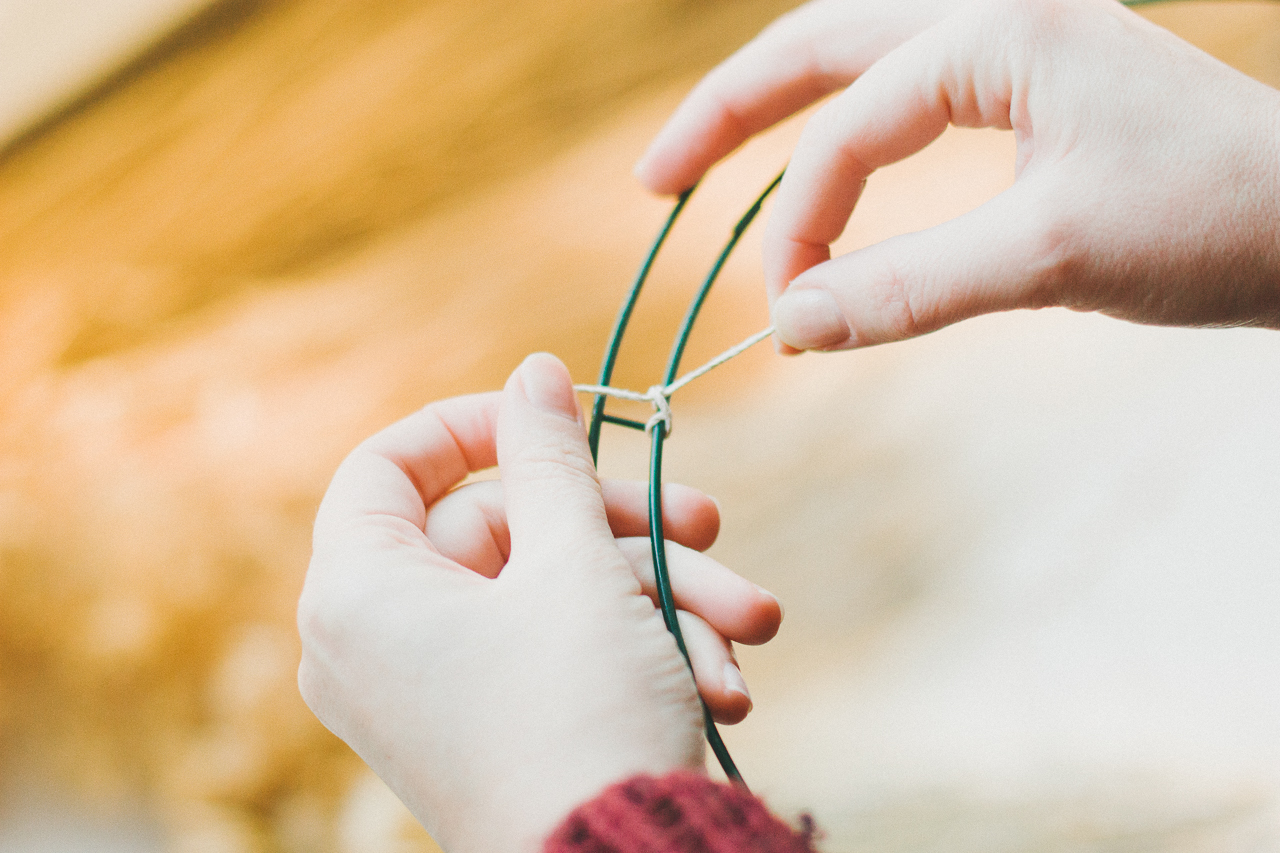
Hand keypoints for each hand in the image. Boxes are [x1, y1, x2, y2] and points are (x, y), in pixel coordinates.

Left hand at [297, 354, 781, 852]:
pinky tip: (721, 683)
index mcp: (358, 591)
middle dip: (623, 528)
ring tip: (750, 622)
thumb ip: (549, 456)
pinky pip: (553, 656)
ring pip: (548, 595)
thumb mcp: (575, 564)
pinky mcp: (485, 730)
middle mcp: (377, 643)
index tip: (560, 415)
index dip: (478, 425)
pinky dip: (635, 653)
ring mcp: (431, 693)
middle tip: (708, 515)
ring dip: (657, 598)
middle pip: (503, 530)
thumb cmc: (581, 715)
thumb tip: (535, 370)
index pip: (389, 464)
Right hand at [637, 0, 1279, 349]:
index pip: (849, 129)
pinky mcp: (1036, 88)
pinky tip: (829, 170)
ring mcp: (1017, 44)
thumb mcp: (1048, 257)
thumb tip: (789, 326)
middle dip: (730, 111)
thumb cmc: (1214, 221)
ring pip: (860, 61)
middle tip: (655, 179)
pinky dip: (853, 138)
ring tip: (711, 155)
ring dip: (784, 108)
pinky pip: (912, 98)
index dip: (802, 226)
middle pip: (820, 44)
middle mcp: (996, 14)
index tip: (791, 317)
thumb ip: (907, 288)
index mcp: (997, 28)